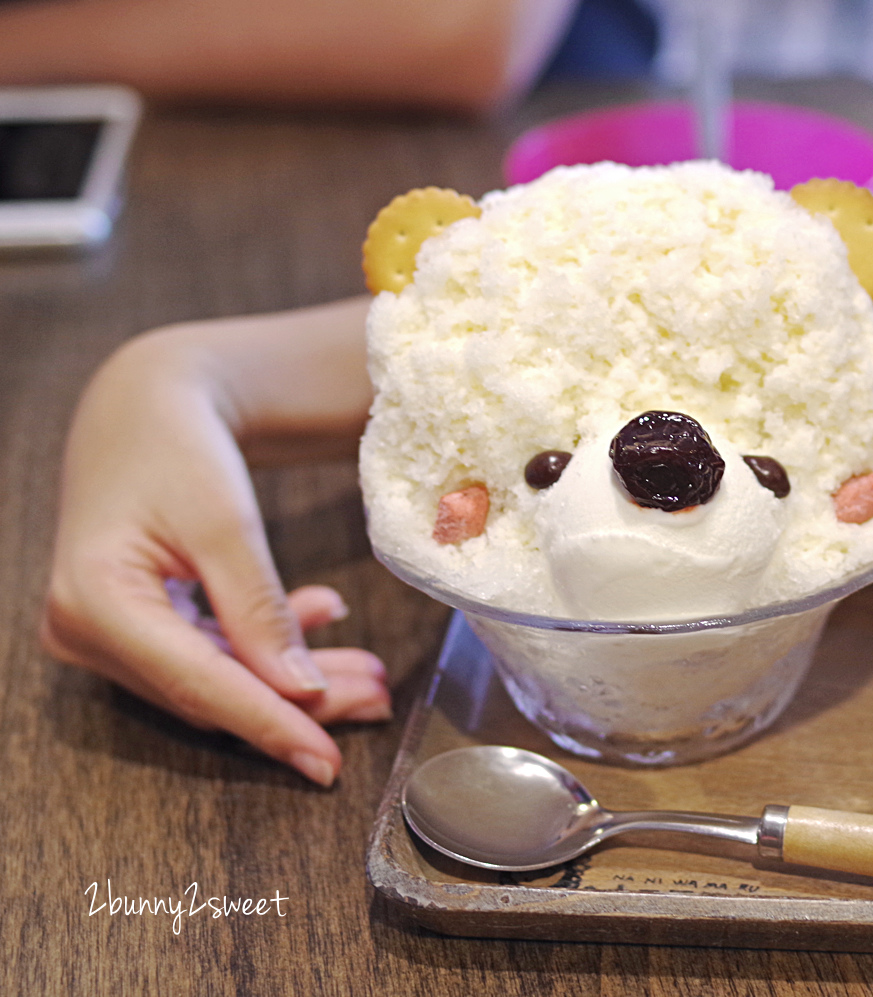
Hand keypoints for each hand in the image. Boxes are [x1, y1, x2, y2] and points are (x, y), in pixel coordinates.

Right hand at [42, 301, 386, 785]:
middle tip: (375, 702)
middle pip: (211, 690)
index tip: (329, 762)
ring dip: (294, 677)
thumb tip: (302, 694)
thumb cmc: (178, 446)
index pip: (200, 685)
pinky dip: (266, 646)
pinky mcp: (129, 627)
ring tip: (369, 672)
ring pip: (216, 679)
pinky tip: (322, 615)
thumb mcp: (228, 522)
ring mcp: (102, 633)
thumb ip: (260, 611)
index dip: (273, 725)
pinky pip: (206, 655)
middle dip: (299, 702)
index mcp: (96, 602)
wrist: (143, 405)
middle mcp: (84, 630)